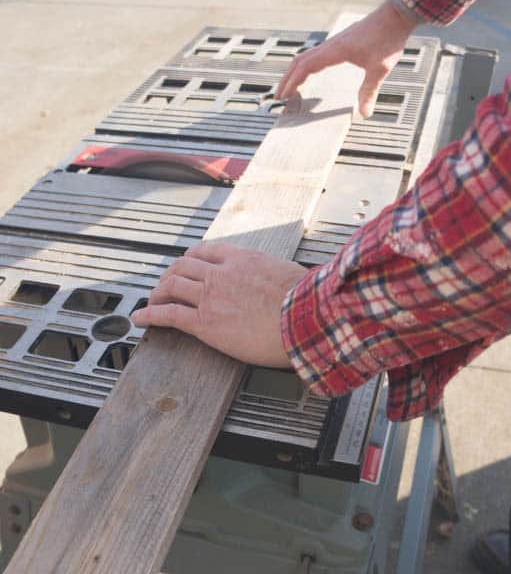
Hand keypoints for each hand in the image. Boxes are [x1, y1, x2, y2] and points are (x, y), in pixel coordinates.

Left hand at [130, 242, 306, 367]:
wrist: (305, 320)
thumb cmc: (305, 302)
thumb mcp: (288, 274)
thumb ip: (275, 274)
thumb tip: (285, 280)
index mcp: (242, 258)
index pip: (206, 251)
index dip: (191, 258)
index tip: (187, 265)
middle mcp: (221, 273)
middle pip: (183, 266)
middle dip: (170, 275)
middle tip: (165, 285)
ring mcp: (210, 296)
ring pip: (171, 285)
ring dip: (158, 292)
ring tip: (151, 301)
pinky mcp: (204, 322)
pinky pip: (168, 314)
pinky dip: (150, 314)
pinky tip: (141, 318)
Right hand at [275, 0, 416, 117]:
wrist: (395, 15)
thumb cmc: (387, 39)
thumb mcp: (380, 69)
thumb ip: (369, 91)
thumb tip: (364, 113)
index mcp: (335, 51)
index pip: (305, 67)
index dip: (292, 82)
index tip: (284, 95)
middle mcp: (330, 45)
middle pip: (300, 61)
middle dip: (287, 79)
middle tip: (279, 95)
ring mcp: (334, 42)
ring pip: (306, 56)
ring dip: (295, 71)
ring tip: (290, 86)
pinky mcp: (340, 41)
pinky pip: (316, 54)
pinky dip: (307, 65)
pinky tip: (310, 73)